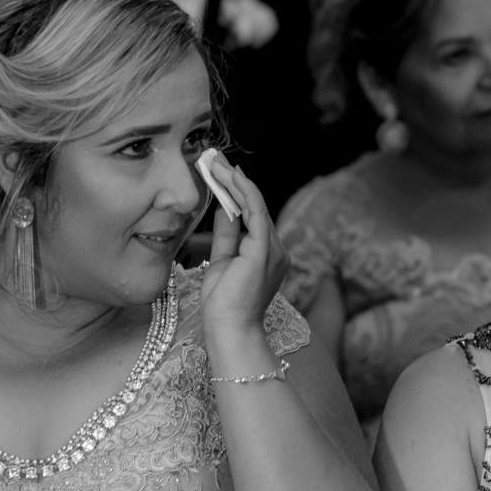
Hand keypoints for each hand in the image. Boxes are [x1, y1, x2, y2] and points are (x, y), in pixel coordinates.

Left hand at [198, 155, 288, 336]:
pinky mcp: (263, 249)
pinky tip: (228, 176)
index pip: (253, 216)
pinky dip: (242, 191)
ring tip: (215, 161)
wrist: (229, 331)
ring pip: (256, 204)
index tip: (220, 173)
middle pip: (256, 206)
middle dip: (234, 180)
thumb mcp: (221, 262)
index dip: (236, 193)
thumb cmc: (223, 306)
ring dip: (235, 180)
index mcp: (267, 255)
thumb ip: (226, 235)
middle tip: (214, 158)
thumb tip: (224, 208)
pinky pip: (255, 211)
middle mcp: (276, 249)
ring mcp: (273, 249)